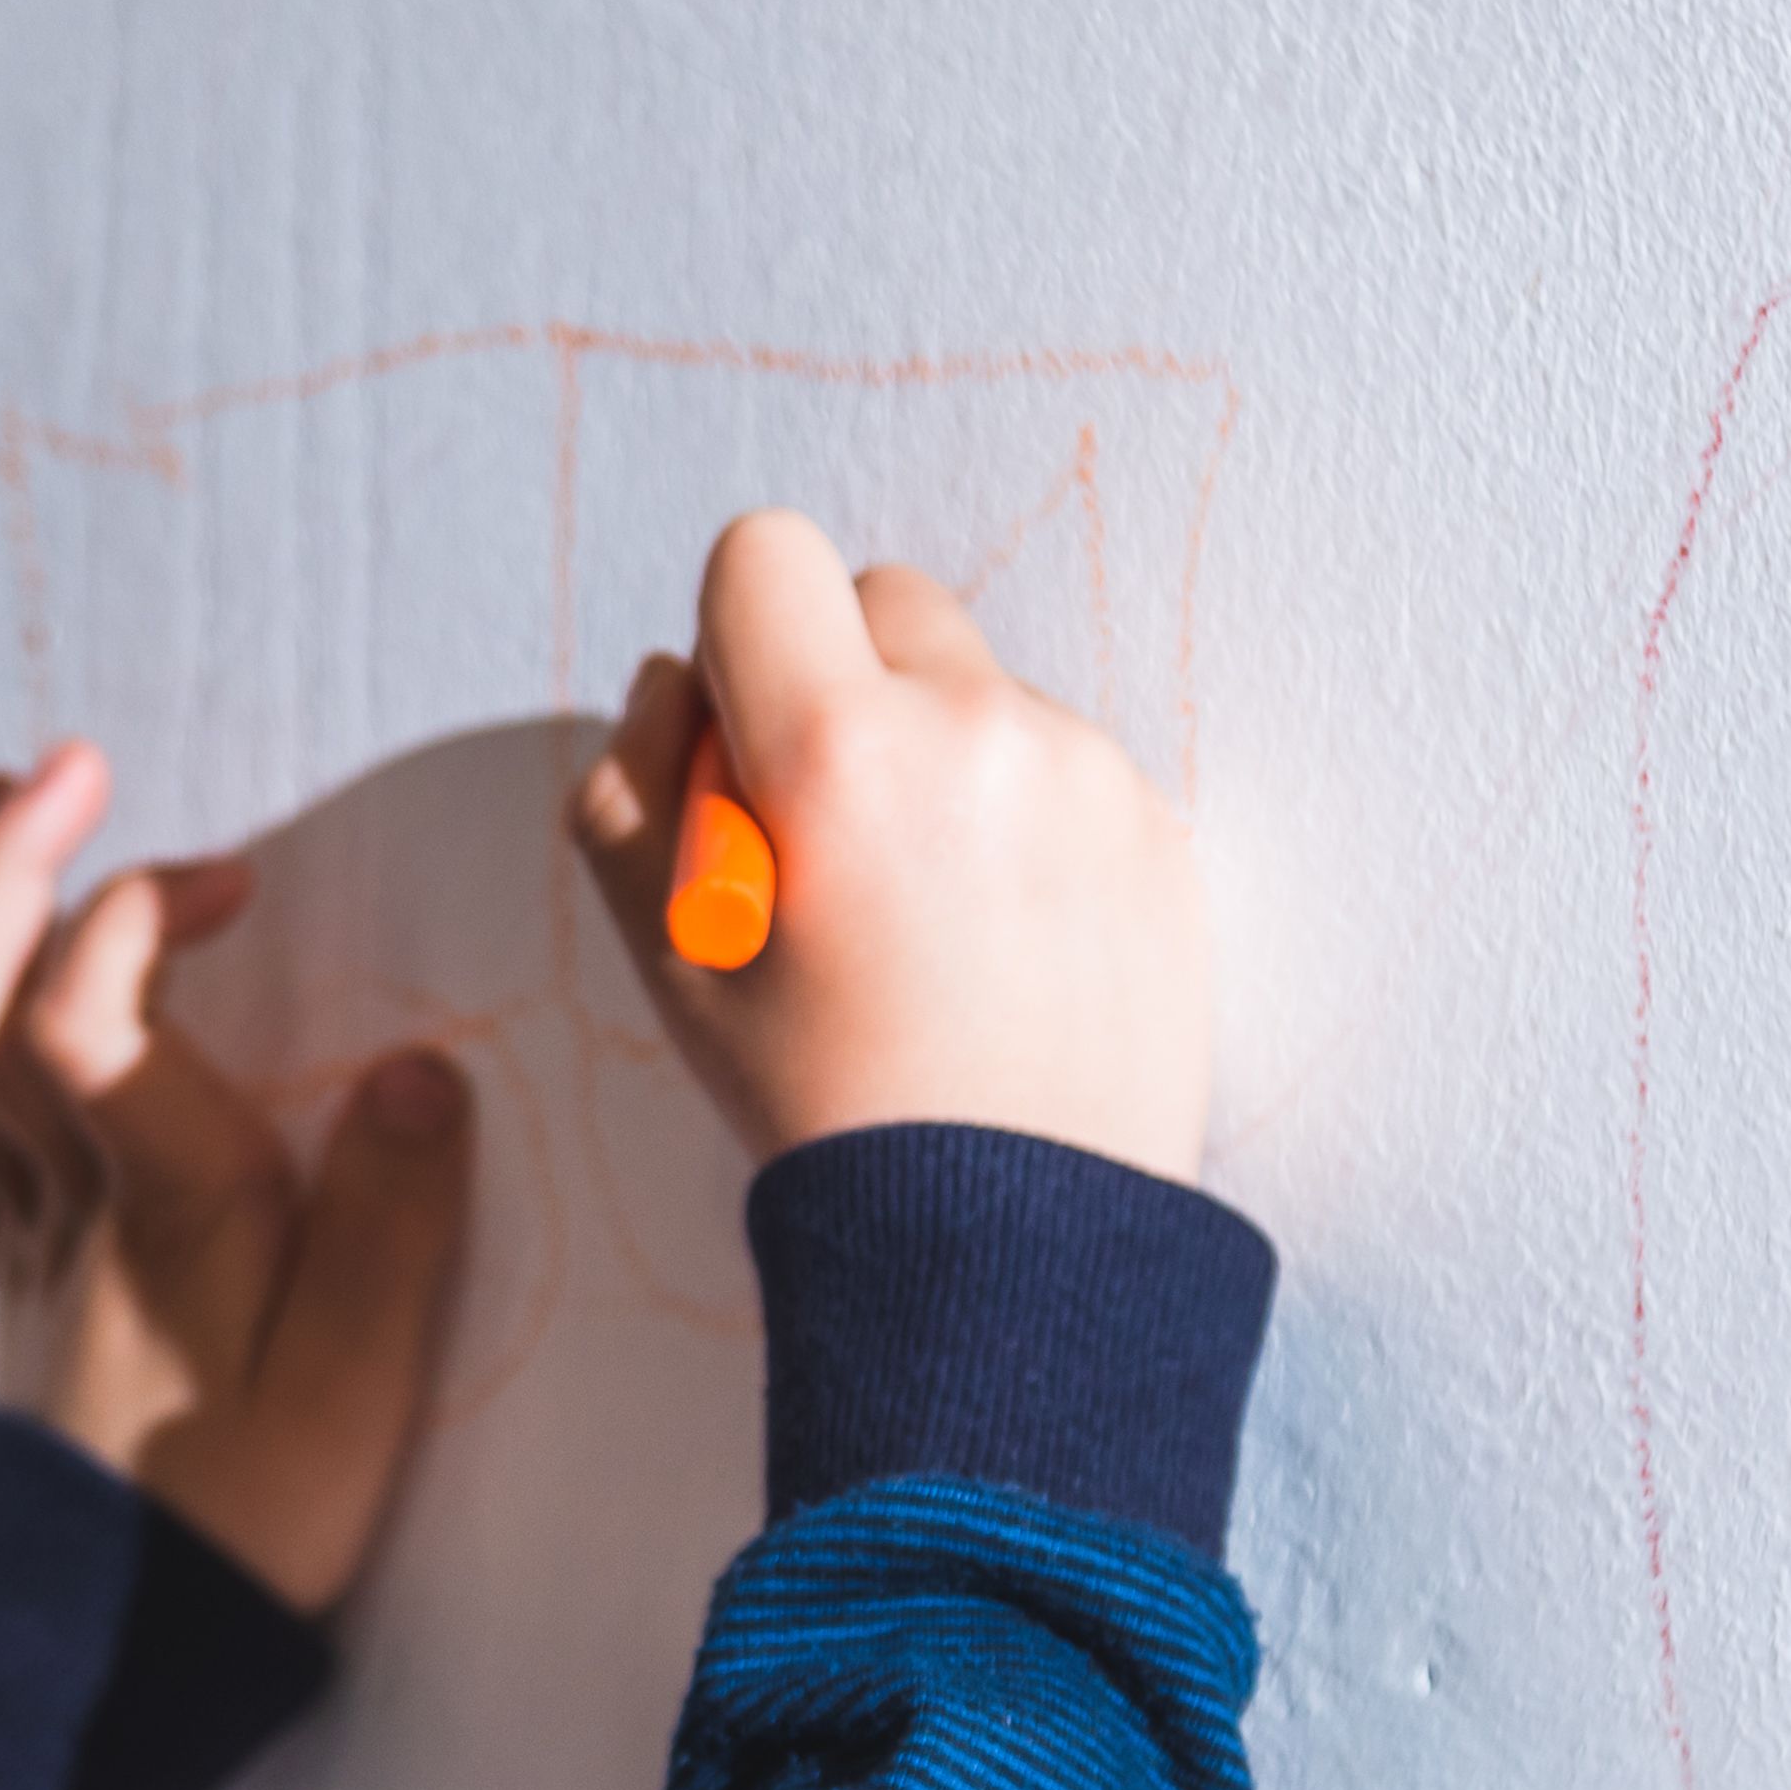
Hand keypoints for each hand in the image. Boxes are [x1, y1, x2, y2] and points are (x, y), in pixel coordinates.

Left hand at [0, 743, 476, 1614]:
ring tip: (5, 820)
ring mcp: (22, 1237)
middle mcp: (67, 1202)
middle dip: (5, 868)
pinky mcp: (11, 1276)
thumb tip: (415, 1069)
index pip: (85, 1017)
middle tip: (68, 769)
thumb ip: (393, 1220)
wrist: (123, 1650)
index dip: (129, 917)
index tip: (222, 880)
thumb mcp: (361, 1379)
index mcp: (158, 1206)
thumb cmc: (256, 1512)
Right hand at [567, 512, 1209, 1182]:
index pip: (766, 555)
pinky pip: (1061, 762)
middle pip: (885, 595)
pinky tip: (999, 942)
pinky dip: (1019, 820)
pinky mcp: (1157, 824)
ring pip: (979, 685)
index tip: (747, 751)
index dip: (736, 641)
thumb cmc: (822, 1098)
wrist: (1014, 1234)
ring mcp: (1084, 773)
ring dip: (936, 756)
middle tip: (827, 833)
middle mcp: (975, 730)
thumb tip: (684, 680)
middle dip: (841, 682)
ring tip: (923, 916)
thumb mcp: (664, 952)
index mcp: (836, 750)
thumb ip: (633, 783)